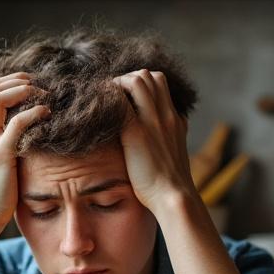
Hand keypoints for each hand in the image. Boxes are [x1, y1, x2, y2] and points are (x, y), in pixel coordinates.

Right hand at [0, 73, 49, 238]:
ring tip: (43, 95)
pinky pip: (17, 123)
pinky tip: (47, 114)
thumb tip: (29, 133)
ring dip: (23, 90)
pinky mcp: (1, 154)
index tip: (31, 86)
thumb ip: (7, 143)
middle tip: (39, 86)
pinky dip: (34, 112)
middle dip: (17, 80)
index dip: (10, 82)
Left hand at [115, 70, 195, 213]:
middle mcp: (166, 115)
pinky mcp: (137, 133)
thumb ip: (167, 138)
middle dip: (128, 79)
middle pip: (150, 75)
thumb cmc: (170, 184)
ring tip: (106, 102)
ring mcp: (153, 122)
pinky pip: (120, 102)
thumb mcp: (174, 153)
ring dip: (118, 85)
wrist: (174, 197)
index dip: (141, 83)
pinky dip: (108, 99)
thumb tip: (156, 137)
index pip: (161, 83)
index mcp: (175, 120)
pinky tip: (99, 111)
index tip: (126, 97)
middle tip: (113, 97)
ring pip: (137, 80)